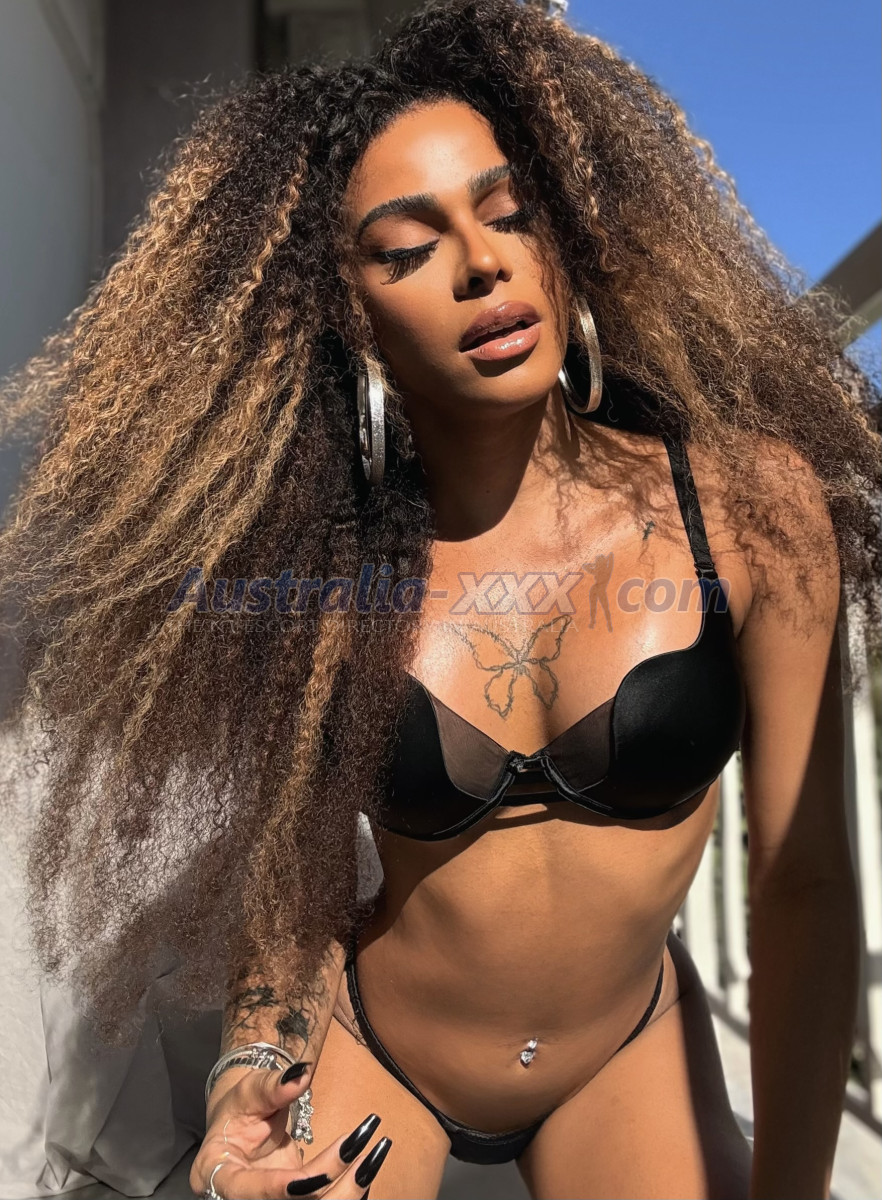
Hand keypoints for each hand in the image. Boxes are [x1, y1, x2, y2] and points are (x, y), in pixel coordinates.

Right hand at [190, 1066, 391, 1197]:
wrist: (240, 1128)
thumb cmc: (239, 1109)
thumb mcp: (248, 1092)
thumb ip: (273, 1087)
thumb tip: (302, 1075)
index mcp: (219, 1176)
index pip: (256, 1191)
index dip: (288, 1187)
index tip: (326, 1173)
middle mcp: (242, 1199)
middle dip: (335, 1186)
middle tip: (365, 1143)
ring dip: (350, 1189)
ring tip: (376, 1151)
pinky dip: (350, 1189)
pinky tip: (368, 1166)